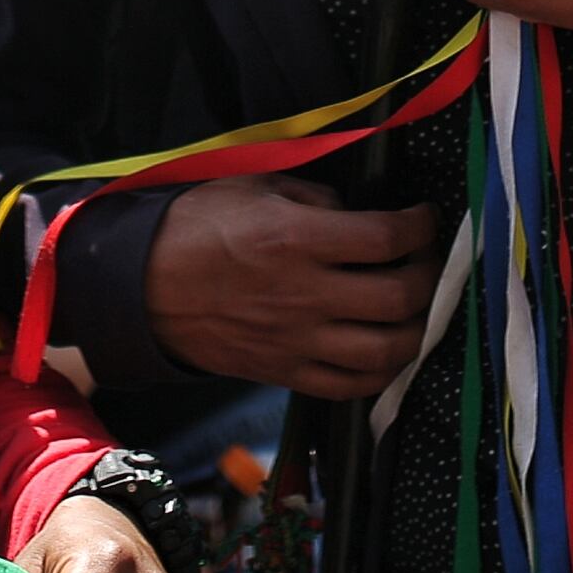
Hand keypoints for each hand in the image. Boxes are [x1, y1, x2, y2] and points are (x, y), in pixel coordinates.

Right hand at [143, 177, 443, 399]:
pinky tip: (388, 351)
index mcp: (297, 240)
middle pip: (399, 296)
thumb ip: (314, 197)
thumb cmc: (194, 228)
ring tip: (420, 309)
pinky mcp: (285, 372)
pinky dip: (380, 372)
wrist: (141, 287)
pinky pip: (348, 385)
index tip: (426, 218)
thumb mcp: (254, 187)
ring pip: (385, 351)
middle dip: (431, 276)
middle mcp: (305, 295)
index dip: (420, 227)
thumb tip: (354, 214)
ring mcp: (297, 340)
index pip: (386, 238)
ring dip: (417, 330)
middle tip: (430, 260)